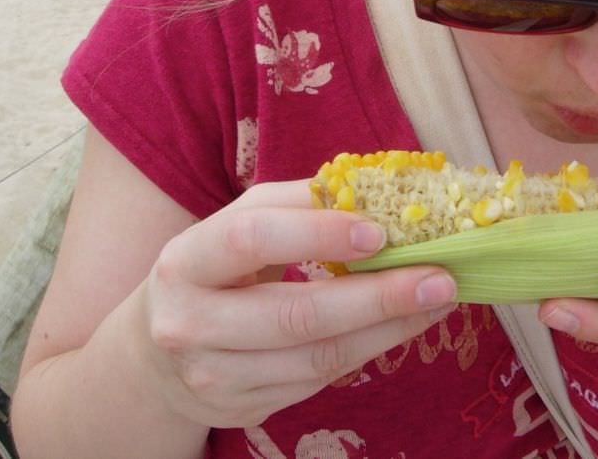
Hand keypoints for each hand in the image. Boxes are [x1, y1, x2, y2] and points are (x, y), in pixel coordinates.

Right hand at [137, 179, 457, 428]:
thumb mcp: (236, 225)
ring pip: (319, 356)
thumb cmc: (214, 271)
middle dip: (378, 295)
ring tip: (438, 299)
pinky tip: (403, 324)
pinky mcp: (244, 409)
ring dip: (390, 327)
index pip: (250, 239)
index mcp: (186, 261)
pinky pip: (320, 379)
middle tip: (440, 276)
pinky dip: (371, 349)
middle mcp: (191, 324)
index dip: (316, 234)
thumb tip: (377, 188)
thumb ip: (297, 203)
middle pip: (297, 314)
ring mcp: (215, 377)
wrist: (157, 357)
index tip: (379, 231)